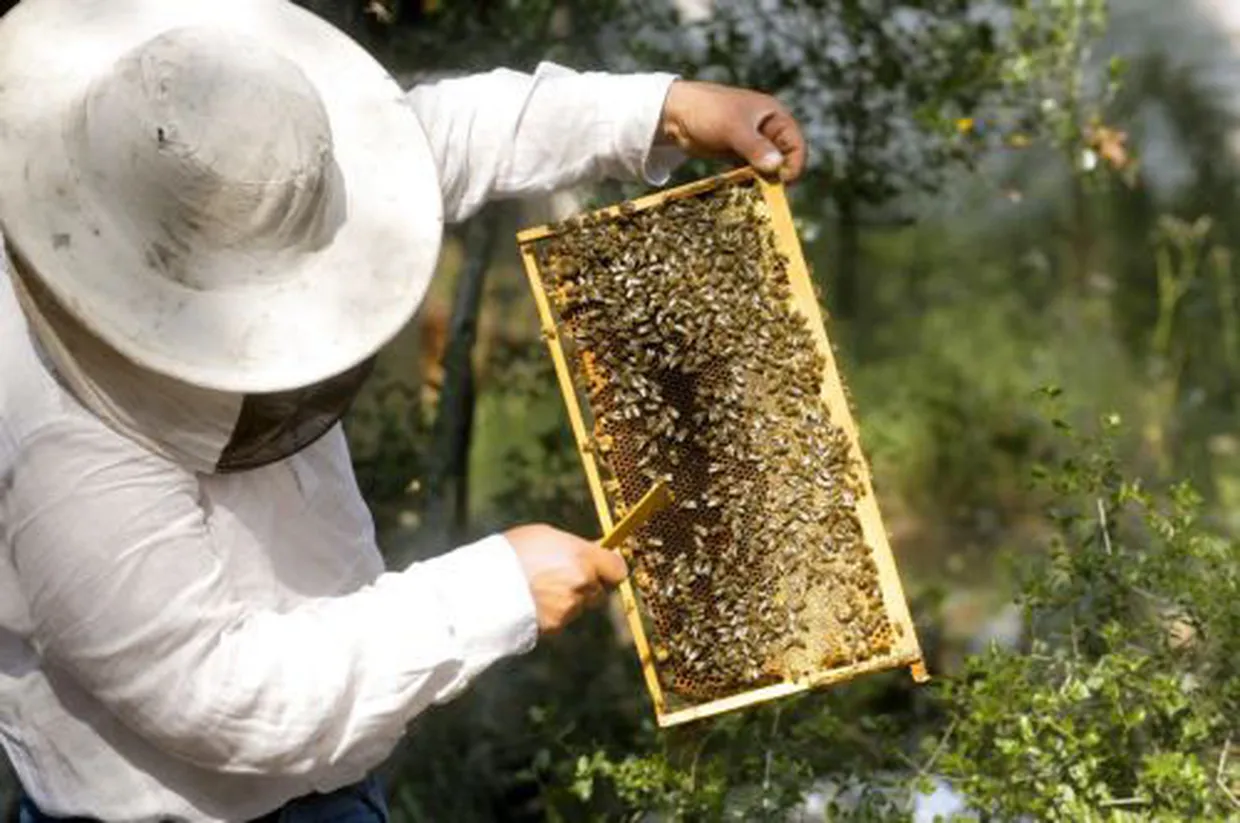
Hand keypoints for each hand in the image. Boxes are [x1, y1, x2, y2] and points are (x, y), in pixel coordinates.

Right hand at [505, 524, 628, 634]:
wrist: (484, 587)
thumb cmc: (511, 553)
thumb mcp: (544, 535)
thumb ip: (574, 546)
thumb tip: (593, 549)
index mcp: (583, 558)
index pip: (618, 570)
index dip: (611, 569)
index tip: (604, 566)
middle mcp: (582, 584)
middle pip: (600, 591)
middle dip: (588, 586)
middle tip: (564, 577)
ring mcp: (570, 608)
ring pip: (579, 606)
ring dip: (568, 600)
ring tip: (539, 589)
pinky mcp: (556, 627)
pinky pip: (561, 620)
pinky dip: (552, 614)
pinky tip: (532, 603)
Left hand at [658, 80, 806, 182]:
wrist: (674, 113)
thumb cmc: (708, 112)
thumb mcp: (733, 129)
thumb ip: (755, 148)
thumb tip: (777, 167)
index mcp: (773, 115)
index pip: (795, 143)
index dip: (794, 163)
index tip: (784, 181)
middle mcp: (766, 128)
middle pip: (783, 157)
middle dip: (778, 174)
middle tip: (770, 192)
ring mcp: (751, 142)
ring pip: (766, 166)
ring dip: (763, 180)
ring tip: (757, 195)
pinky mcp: (736, 153)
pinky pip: (749, 170)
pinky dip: (749, 180)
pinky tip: (744, 192)